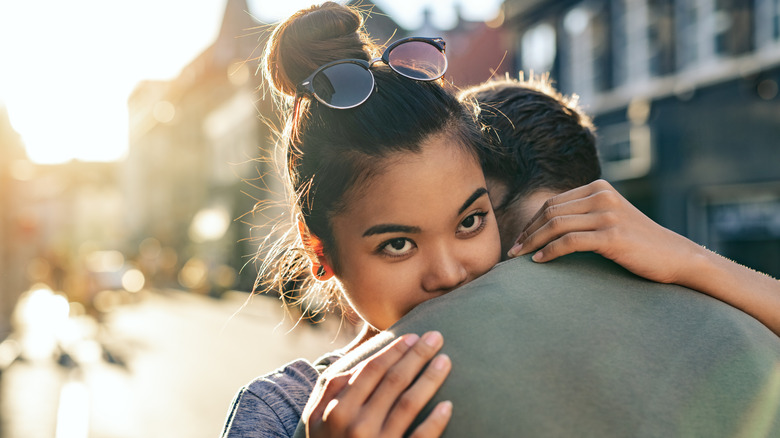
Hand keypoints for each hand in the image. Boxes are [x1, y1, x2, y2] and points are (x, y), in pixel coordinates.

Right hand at [306, 331, 451, 437]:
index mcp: (337, 411)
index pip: (372, 370)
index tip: (414, 336)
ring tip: (446, 361)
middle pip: (394, 381)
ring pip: (410, 403)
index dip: (395, 350)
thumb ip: (330, 390)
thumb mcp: (316, 422)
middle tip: (436, 337)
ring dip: (430, 378)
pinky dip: (435, 421)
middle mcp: (355, 426)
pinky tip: (448, 405)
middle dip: (417, 355)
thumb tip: (356, 362)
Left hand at [507, 179, 699, 284]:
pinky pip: (569, 241)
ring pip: (555, 225)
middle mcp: (602, 196)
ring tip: (519, 258)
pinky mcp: (612, 236)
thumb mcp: (610, 218)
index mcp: (599, 188)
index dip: (531, 222)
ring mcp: (608, 214)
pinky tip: (539, 261)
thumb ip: (585, 214)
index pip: (552, 203)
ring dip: (532, 242)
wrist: (676, 257)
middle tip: (512, 251)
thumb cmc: (639, 243)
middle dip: (527, 232)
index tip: (519, 239)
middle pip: (550, 212)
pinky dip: (550, 251)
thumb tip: (546, 226)